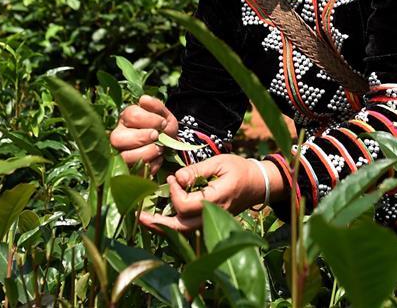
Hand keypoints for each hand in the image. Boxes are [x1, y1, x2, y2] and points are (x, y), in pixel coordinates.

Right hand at [109, 95, 177, 173]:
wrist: (171, 149)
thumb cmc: (163, 130)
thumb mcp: (164, 116)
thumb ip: (156, 107)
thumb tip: (143, 100)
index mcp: (126, 119)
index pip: (130, 115)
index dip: (148, 119)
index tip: (162, 123)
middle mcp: (119, 136)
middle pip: (117, 138)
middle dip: (140, 137)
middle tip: (156, 136)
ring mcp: (121, 155)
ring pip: (124, 157)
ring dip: (145, 153)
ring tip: (159, 149)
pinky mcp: (128, 170)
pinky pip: (134, 172)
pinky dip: (149, 166)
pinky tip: (157, 160)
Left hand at [138, 154, 265, 232]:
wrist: (258, 184)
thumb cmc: (240, 169)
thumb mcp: (219, 162)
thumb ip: (197, 170)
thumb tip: (176, 178)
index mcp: (216, 200)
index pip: (185, 205)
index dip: (173, 192)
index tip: (171, 178)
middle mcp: (213, 216)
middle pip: (180, 227)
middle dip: (157, 222)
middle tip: (138, 215)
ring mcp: (212, 223)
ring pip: (183, 233)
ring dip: (162, 227)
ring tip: (144, 219)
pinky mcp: (210, 223)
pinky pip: (188, 230)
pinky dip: (172, 227)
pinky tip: (159, 220)